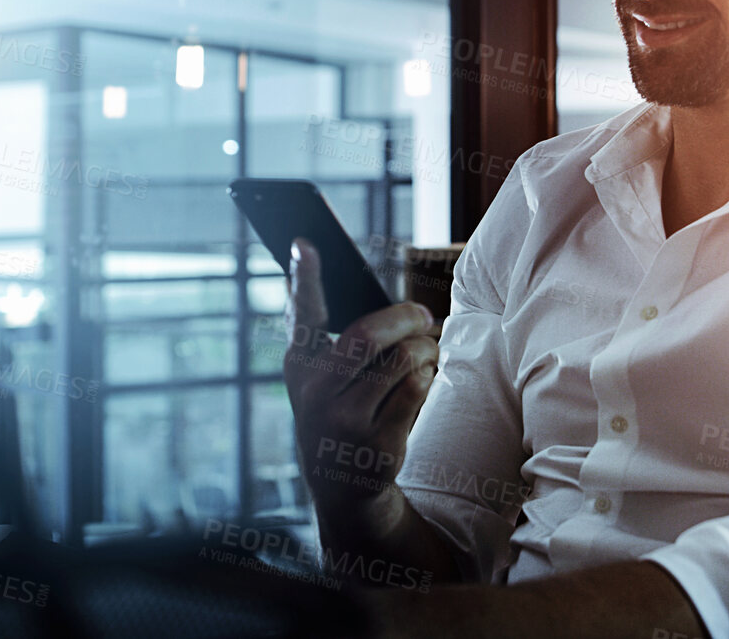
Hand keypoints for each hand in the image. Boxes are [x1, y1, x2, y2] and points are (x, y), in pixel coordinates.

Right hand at [283, 237, 438, 515]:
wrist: (343, 486)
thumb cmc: (336, 410)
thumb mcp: (316, 376)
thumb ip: (316, 328)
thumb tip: (306, 262)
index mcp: (300, 366)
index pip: (302, 313)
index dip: (303, 277)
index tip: (304, 243)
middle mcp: (315, 392)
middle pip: (368, 333)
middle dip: (405, 317)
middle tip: (423, 315)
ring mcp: (344, 419)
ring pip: (401, 359)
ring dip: (424, 348)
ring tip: (426, 350)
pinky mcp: (375, 441)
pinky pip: (416, 388)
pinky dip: (428, 375)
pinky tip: (424, 377)